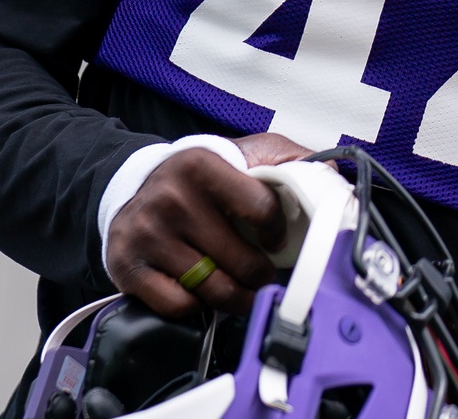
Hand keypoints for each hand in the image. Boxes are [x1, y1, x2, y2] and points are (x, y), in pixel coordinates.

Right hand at [104, 133, 308, 318]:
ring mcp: (148, 235)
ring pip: (213, 288)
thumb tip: (330, 173)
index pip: (262, 209)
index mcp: (202, 165)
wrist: (136, 186)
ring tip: (240, 288)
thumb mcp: (244, 151)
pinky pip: (178, 305)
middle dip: (260, 274)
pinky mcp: (128, 266)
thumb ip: (288, 158)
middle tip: (262, 273)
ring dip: (235, 296)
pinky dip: (196, 305)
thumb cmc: (201, 176)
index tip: (277, 238)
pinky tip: (201, 289)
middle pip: (241, 261)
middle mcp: (171, 198)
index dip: (278, 231)